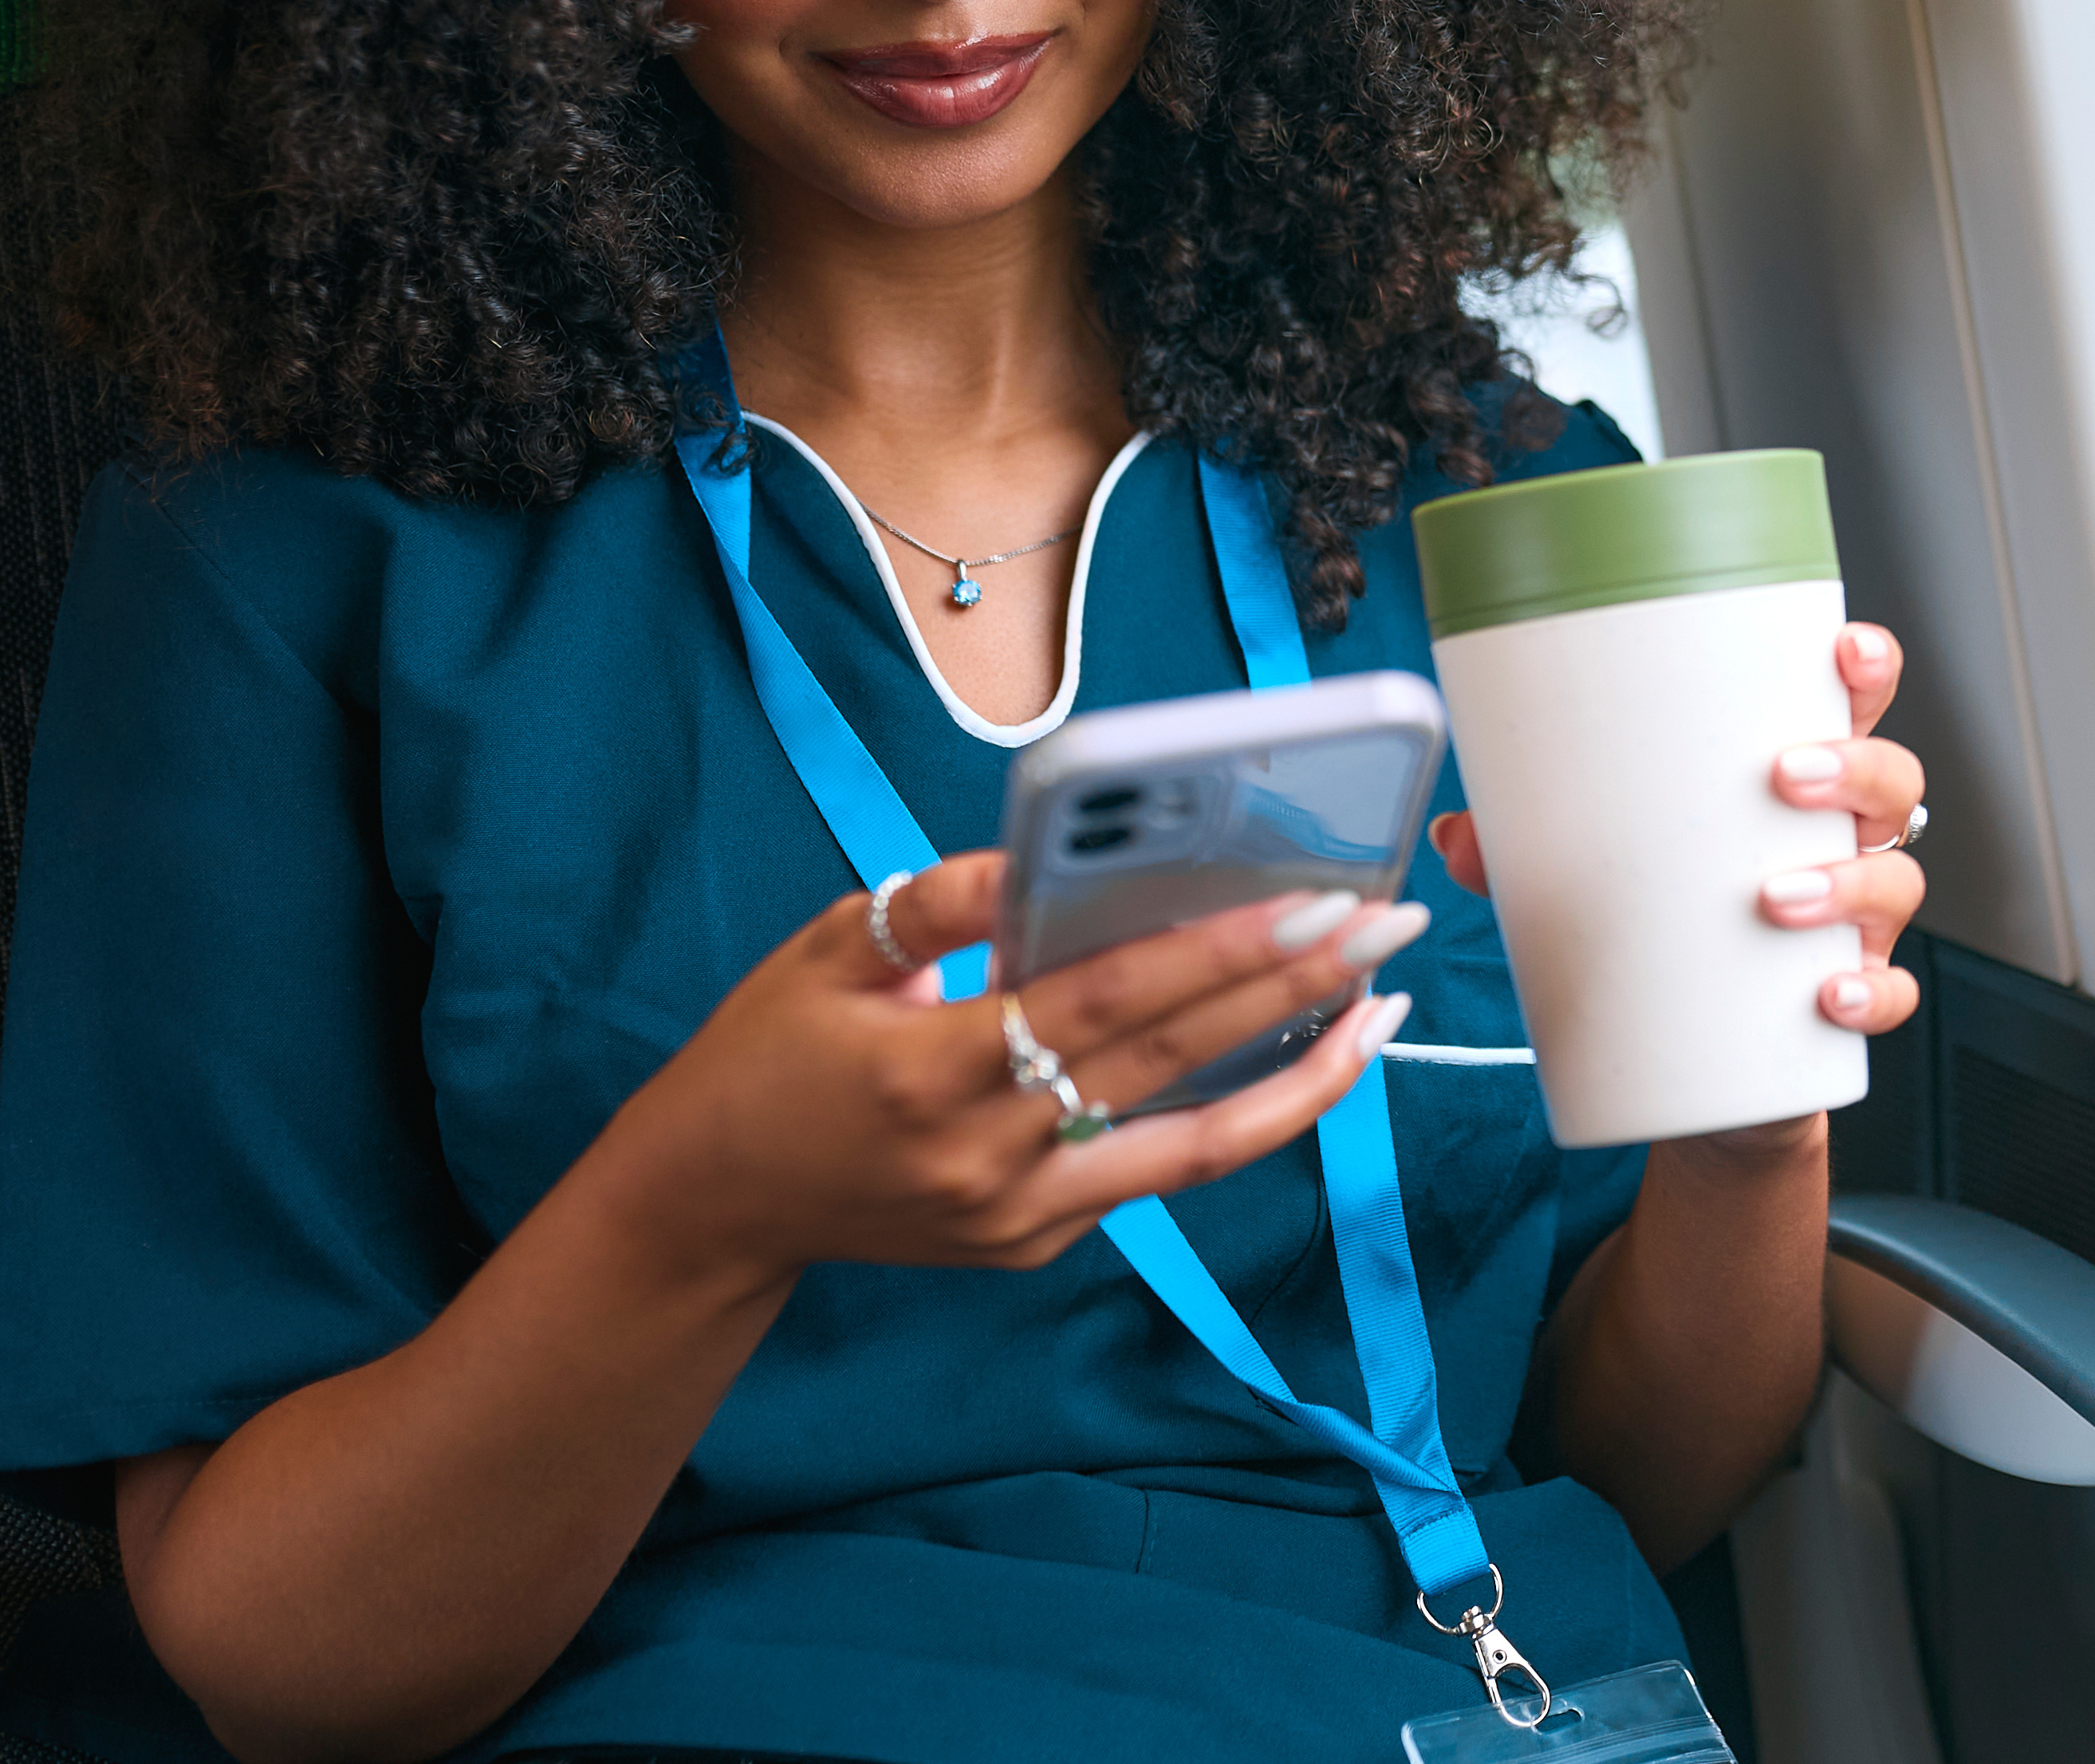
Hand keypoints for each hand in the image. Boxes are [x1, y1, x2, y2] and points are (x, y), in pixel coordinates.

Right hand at [611, 854, 1422, 1291]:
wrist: (709, 1208)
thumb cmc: (766, 1058)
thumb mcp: (829, 954)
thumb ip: (940, 906)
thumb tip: (1036, 852)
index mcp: (933, 1075)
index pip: (1104, 1004)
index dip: (1213, 952)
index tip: (1310, 904)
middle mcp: (990, 1159)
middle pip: (1171, 1065)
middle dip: (1291, 992)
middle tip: (1385, 928)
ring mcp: (1020, 1215)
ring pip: (1192, 1148)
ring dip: (1299, 1078)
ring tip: (1379, 1011)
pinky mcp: (1035, 1241)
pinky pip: (1150, 1171)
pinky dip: (1227, 1115)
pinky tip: (1286, 1056)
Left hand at [1427, 620, 1925, 1052]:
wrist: (1692, 1051)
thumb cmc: (1657, 915)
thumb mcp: (1592, 865)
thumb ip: (1522, 848)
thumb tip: (1459, 834)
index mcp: (1794, 773)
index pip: (1853, 699)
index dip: (1865, 666)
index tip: (1840, 650)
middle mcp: (1840, 835)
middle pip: (1892, 777)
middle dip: (1853, 766)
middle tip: (1785, 774)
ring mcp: (1856, 914)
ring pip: (1897, 877)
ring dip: (1849, 881)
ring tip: (1776, 896)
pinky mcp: (1852, 989)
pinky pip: (1892, 987)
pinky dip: (1871, 990)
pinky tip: (1828, 992)